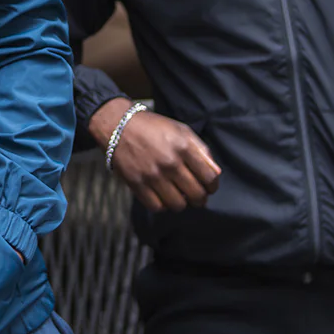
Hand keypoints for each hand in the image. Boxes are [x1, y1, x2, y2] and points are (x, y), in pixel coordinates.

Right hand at [89, 99, 220, 212]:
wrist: (119, 125)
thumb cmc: (152, 127)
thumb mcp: (181, 130)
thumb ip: (201, 150)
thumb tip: (215, 173)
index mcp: (183, 147)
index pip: (209, 177)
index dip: (213, 186)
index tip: (209, 187)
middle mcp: (169, 163)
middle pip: (196, 194)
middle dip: (200, 199)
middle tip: (197, 196)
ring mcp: (152, 175)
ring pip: (178, 205)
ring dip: (182, 203)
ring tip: (179, 197)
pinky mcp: (137, 184)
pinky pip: (157, 207)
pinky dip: (163, 206)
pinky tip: (163, 197)